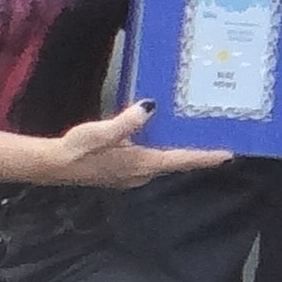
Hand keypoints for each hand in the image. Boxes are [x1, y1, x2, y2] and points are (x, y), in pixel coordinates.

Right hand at [55, 100, 229, 188]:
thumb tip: (149, 107)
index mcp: (140, 164)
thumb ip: (126, 122)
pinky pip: (151, 159)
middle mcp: (141, 173)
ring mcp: (132, 174)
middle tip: (219, 136)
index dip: (205, 157)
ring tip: (198, 132)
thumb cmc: (76, 149)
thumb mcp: (101, 132)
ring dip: (180, 150)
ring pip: (163, 161)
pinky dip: (162, 148)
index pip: (180, 160)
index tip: (229, 154)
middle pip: (176, 162)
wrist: (53, 165)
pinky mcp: (123, 169)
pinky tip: (163, 134)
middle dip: (197, 151)